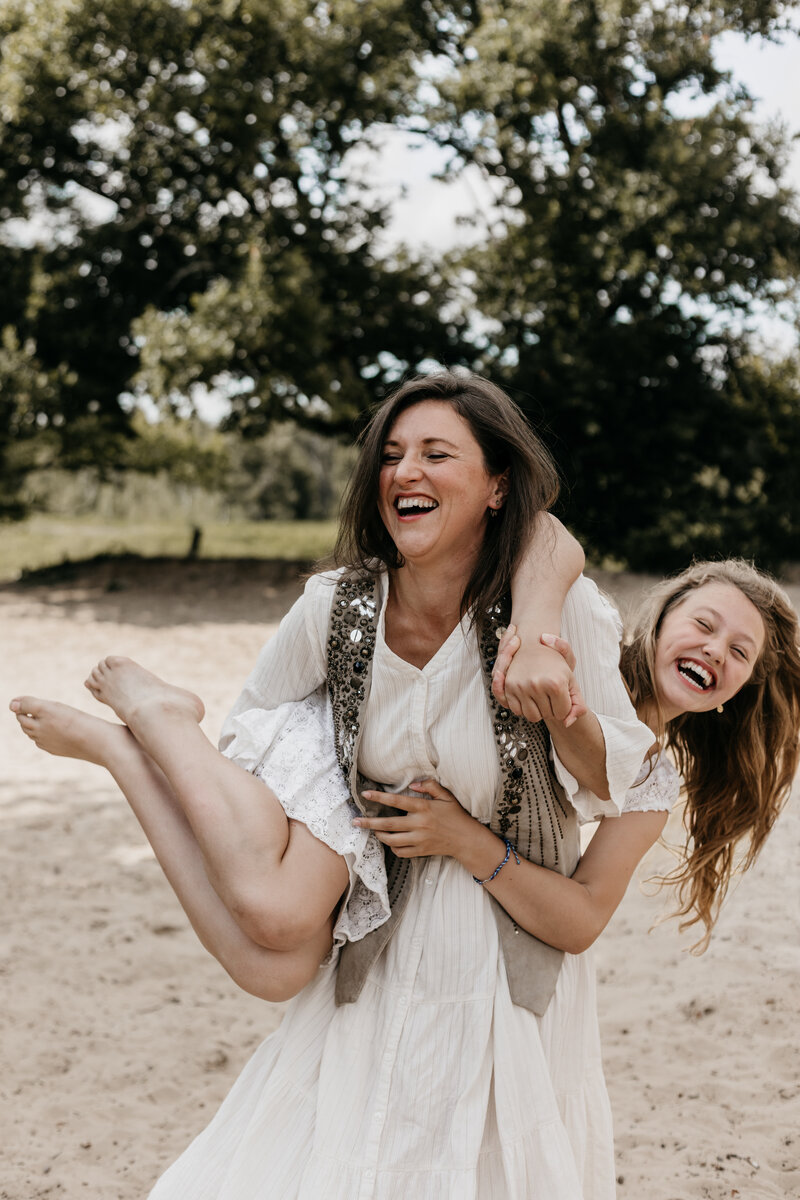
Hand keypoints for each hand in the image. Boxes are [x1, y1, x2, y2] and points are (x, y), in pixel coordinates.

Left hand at [353, 779, 478, 858]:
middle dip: (369, 822)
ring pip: (391, 840)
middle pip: (388, 824)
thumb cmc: (456, 815)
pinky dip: (393, 847)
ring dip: (379, 835)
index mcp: (424, 808)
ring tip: (372, 830)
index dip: (379, 797)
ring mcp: (419, 839)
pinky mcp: (421, 850)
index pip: (397, 801)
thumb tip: (413, 784)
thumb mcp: (446, 796)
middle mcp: (419, 824)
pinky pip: (401, 851)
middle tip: (355, 821)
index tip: (366, 794)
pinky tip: (390, 841)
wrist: (466, 839)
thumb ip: (430, 786)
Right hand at [492, 629, 586, 726]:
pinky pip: (517, 711)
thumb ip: (578, 704)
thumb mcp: (573, 681)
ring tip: (540, 695)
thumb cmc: (555, 663)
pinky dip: (523, 707)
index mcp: (556, 683)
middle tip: (550, 692)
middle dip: (550, 708)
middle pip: (547, 716)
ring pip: (532, 716)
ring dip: (536, 709)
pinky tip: (528, 695)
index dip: (563, 706)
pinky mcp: (509, 687)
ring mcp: (521, 686)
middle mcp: (537, 684)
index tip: (562, 695)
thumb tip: (567, 723)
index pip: (563, 714)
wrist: (534, 645)